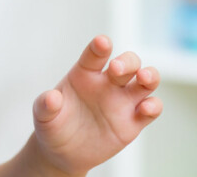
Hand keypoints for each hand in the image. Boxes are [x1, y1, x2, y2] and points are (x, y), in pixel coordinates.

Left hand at [30, 35, 161, 175]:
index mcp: (85, 74)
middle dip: (127, 62)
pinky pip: (151, 109)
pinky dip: (153, 106)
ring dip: (150, 75)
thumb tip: (52, 98)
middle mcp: (108, 83)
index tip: (102, 43)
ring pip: (146, 81)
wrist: (62, 154)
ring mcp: (123, 101)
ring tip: (143, 78)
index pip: (95, 55)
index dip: (100, 47)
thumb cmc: (53, 126)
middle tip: (116, 69)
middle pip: (128, 63)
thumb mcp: (43, 117)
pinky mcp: (133, 122)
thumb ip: (45, 105)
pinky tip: (146, 108)